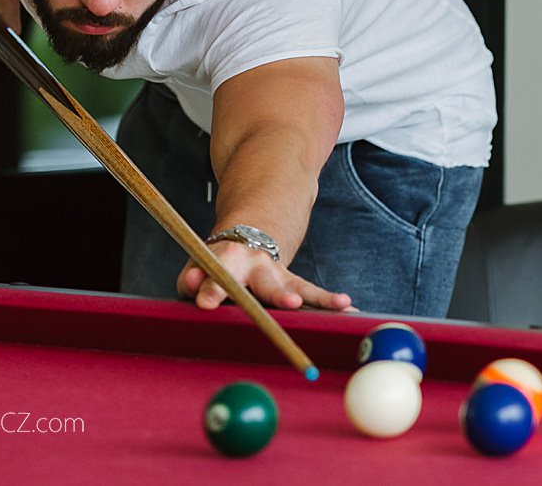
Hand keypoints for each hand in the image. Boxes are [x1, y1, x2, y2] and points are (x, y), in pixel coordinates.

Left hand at [176, 240, 353, 311]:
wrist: (252, 230)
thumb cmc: (220, 259)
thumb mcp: (201, 261)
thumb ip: (192, 277)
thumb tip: (190, 285)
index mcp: (228, 261)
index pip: (219, 277)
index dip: (212, 289)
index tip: (206, 303)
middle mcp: (257, 267)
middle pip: (266, 284)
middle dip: (277, 294)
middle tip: (291, 303)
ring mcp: (279, 276)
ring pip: (300, 287)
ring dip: (319, 297)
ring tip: (339, 304)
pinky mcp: (295, 284)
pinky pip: (315, 294)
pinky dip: (332, 302)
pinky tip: (351, 312)